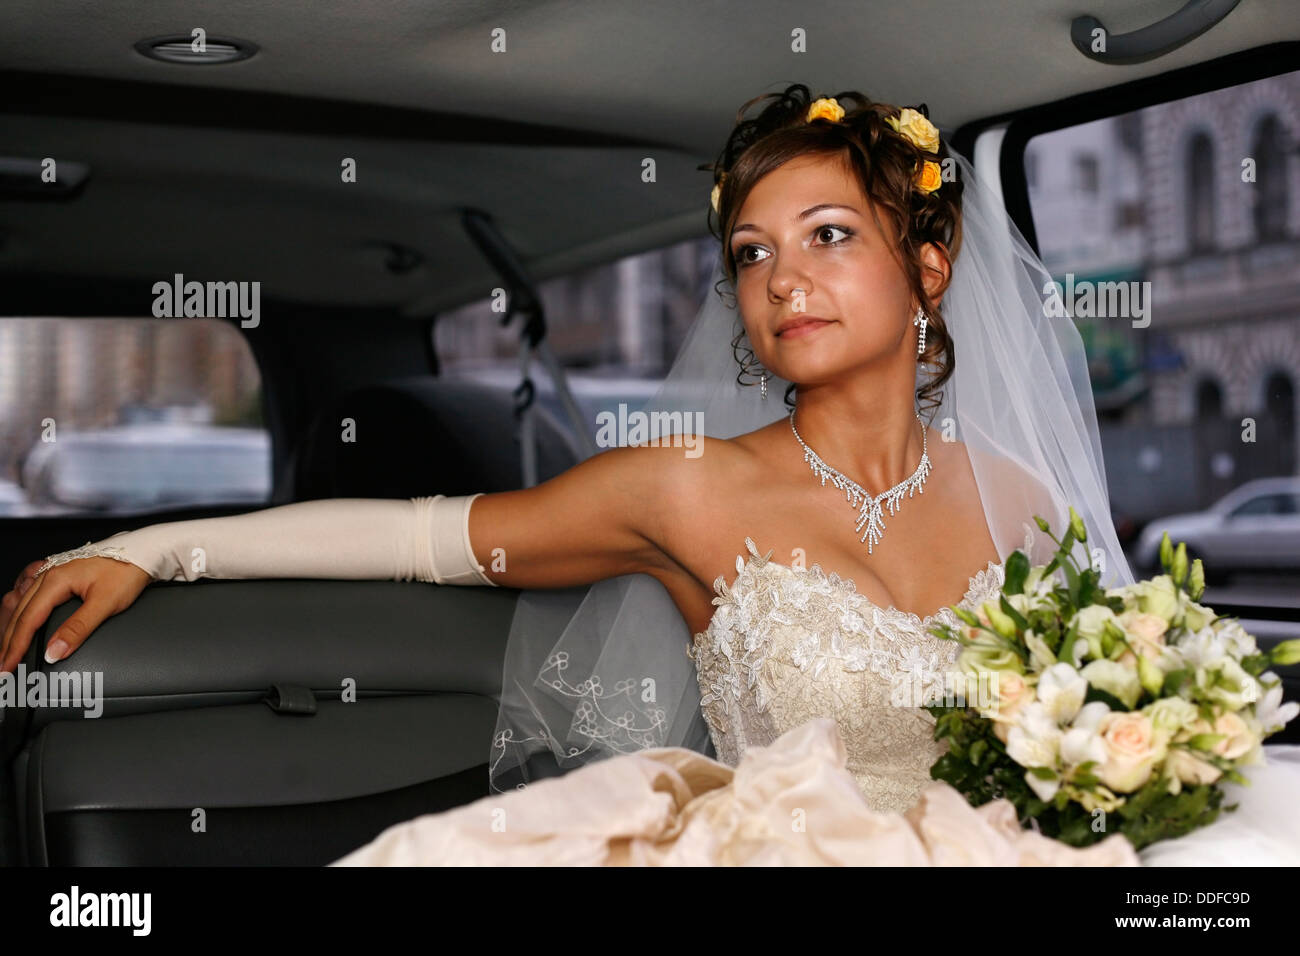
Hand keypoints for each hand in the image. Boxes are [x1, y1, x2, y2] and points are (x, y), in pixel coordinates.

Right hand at [0, 557, 152, 672]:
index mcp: (55, 580)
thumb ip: (78, 629)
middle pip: (19, 613)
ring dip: (12, 626)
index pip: (28, 621)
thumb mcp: (106, 603)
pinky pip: (30, 593)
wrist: (143, 550)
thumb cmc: (127, 572)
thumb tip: (54, 653)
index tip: (6, 667)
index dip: (15, 647)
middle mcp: (48, 574)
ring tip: (7, 647)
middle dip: (8, 641)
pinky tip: (20, 618)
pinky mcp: (60, 573)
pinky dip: (21, 610)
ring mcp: (52, 572)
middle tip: (3, 666)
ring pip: (21, 602)